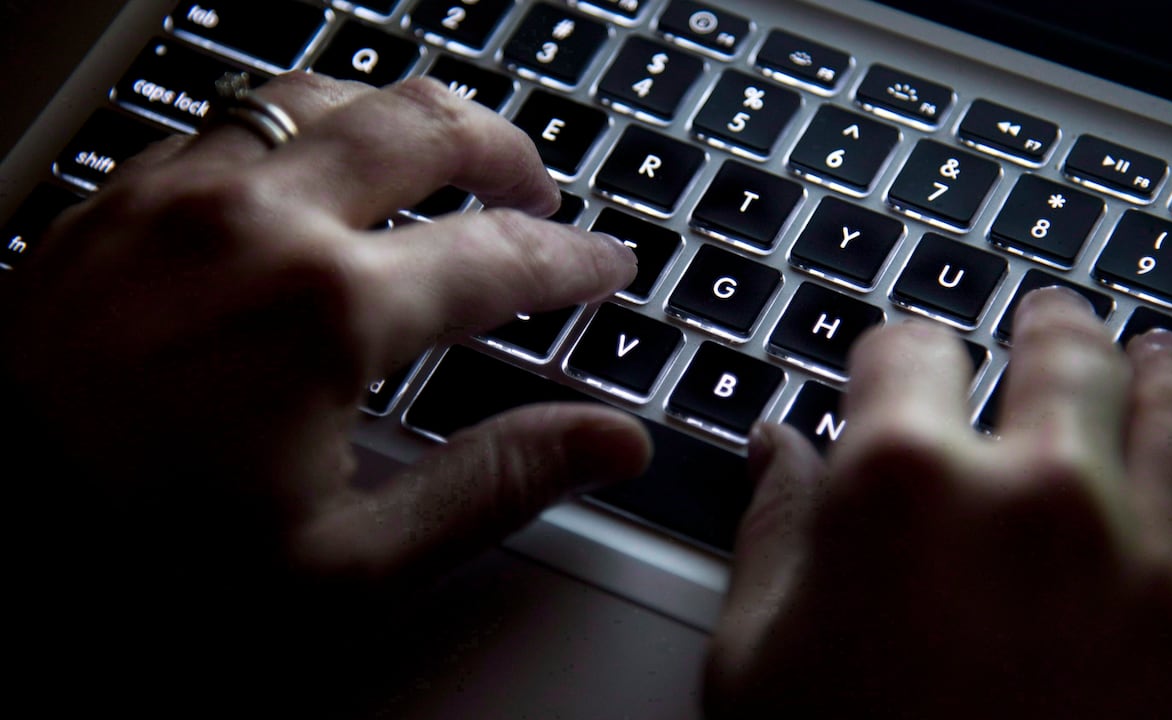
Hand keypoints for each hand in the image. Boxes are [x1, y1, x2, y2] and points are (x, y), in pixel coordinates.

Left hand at [1, 73, 648, 709]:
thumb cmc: (142, 562)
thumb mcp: (345, 562)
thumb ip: (493, 485)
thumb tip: (609, 443)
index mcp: (329, 309)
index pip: (501, 258)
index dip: (574, 262)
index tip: (607, 268)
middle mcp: (258, 219)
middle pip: (426, 127)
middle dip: (508, 153)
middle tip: (540, 193)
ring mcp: (179, 190)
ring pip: (330, 95)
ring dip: (407, 118)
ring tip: (444, 155)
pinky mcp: (119, 193)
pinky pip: (237, 114)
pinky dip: (309, 124)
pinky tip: (318, 164)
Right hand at [705, 287, 1171, 718]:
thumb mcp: (753, 662)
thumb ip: (770, 533)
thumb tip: (778, 450)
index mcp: (902, 490)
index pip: (905, 352)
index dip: (897, 352)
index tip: (899, 362)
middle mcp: (1038, 502)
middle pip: (1059, 355)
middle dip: (1048, 324)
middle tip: (1050, 316)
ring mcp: (1153, 573)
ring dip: (1169, 371)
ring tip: (1162, 355)